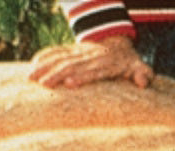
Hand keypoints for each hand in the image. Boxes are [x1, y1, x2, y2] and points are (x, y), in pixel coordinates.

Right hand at [29, 36, 153, 89]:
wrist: (116, 41)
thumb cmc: (128, 62)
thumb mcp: (138, 66)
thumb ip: (142, 73)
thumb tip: (143, 81)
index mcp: (105, 63)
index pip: (92, 70)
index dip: (82, 76)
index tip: (70, 83)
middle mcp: (89, 57)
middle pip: (71, 65)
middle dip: (56, 74)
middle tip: (42, 85)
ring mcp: (78, 52)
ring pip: (60, 57)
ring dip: (45, 67)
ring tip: (30, 78)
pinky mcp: (71, 51)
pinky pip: (56, 51)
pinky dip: (44, 56)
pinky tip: (33, 64)